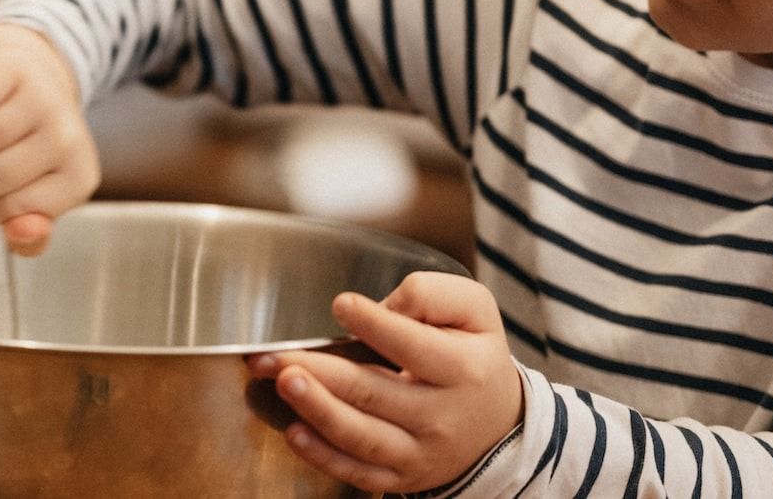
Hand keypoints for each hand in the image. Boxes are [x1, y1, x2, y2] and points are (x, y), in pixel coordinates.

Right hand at [0, 23, 98, 255]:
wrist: (31, 75)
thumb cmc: (29, 144)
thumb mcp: (37, 196)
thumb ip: (29, 235)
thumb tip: (19, 233)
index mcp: (78, 179)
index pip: (7, 213)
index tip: (3, 185)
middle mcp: (67, 139)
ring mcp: (42, 100)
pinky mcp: (12, 69)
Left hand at [247, 271, 522, 493]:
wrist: (497, 424)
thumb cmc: (474, 356)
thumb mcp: (475, 312)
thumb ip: (432, 295)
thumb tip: (384, 306)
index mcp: (463, 369)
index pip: (414, 346)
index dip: (376, 325)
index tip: (341, 304)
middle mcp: (441, 416)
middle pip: (373, 393)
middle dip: (320, 372)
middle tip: (275, 355)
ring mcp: (419, 452)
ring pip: (361, 436)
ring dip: (316, 410)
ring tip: (281, 382)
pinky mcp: (400, 476)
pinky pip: (358, 472)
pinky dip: (324, 456)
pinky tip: (294, 433)